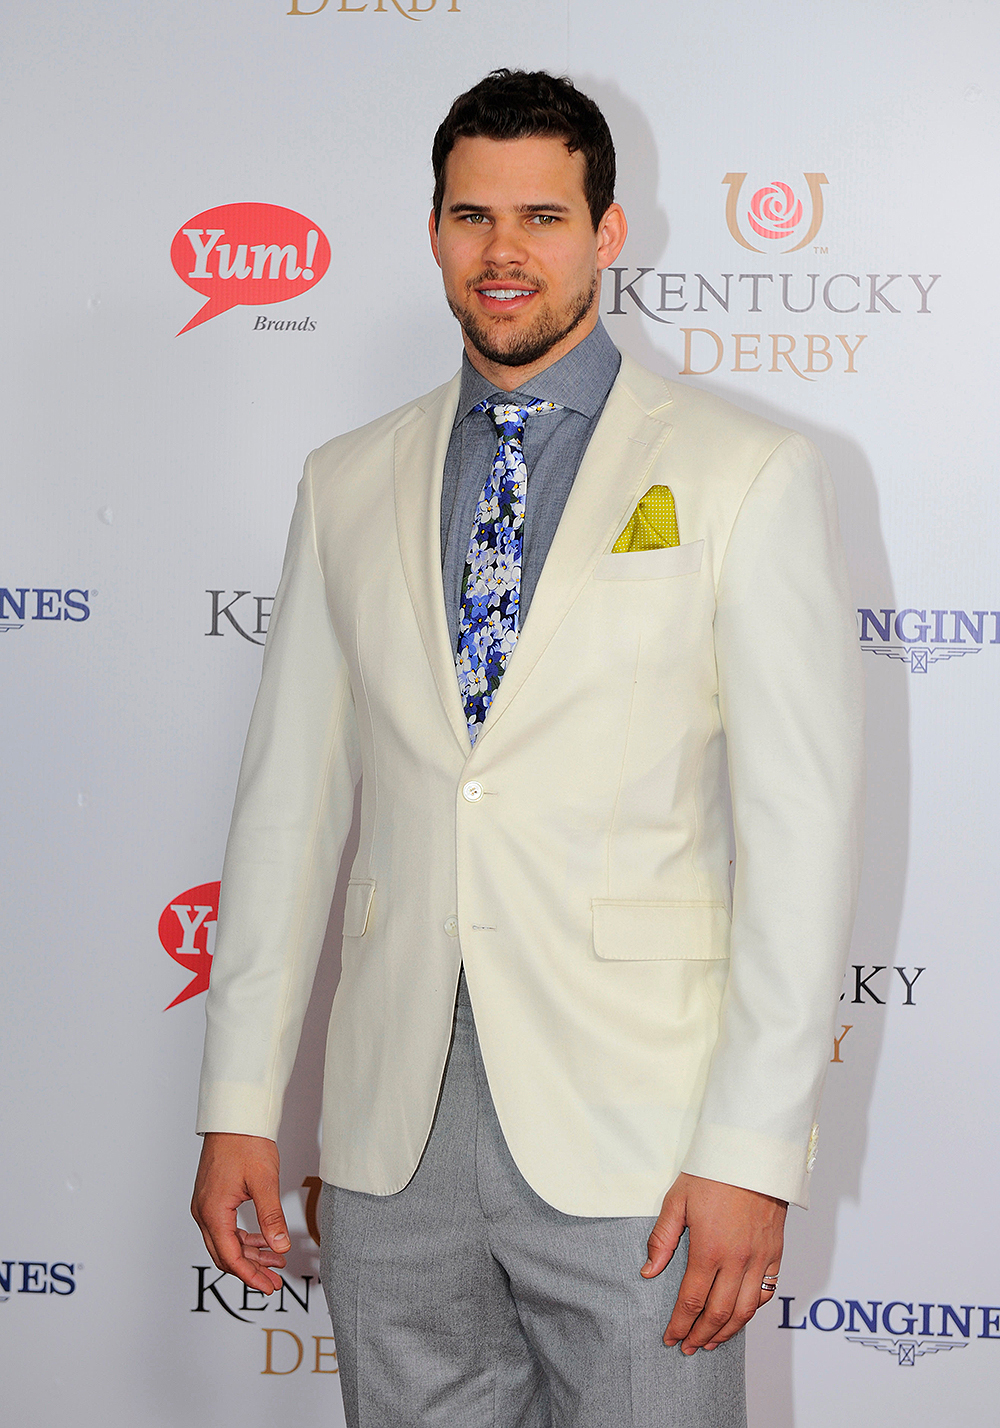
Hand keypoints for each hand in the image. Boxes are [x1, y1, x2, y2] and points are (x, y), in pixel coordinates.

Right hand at [191, 1132, 290, 1293]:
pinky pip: (225, 1227)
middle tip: (274, 1282)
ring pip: (225, 1242)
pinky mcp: (212, 1197)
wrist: (235, 1116)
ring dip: (249, 1255)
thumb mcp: (264, 1182)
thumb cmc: (246, 1142)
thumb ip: (271, 1217)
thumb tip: (280, 1247)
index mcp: (213, 1211)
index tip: (269, 1287)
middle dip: (250, 1271)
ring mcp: (206, 1204)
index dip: (250, 1276)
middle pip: (224, 1254)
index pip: (230, 1257)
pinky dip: (244, 1238)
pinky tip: (264, 1241)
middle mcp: (203, 1211)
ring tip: (275, 1262)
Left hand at [641, 1172, 785, 1353]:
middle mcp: (738, 1261)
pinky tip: (741, 1316)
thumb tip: (649, 1272)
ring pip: (746, 1310)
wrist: (752, 1153)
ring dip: (728, 1332)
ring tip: (712, 1342)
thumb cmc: (711, 1173)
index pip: (692, 1301)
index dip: (680, 1325)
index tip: (670, 1339)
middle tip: (688, 1348)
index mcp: (709, 1249)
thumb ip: (662, 1238)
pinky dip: (753, 1310)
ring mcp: (760, 1258)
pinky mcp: (776, 1251)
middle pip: (719, 1314)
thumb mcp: (677, 1200)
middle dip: (701, 1336)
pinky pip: (767, 1291)